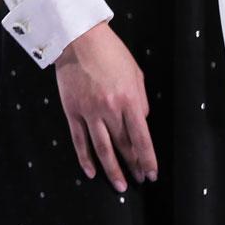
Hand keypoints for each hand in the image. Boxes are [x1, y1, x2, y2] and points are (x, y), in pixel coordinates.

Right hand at [54, 22, 156, 191]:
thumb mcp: (135, 73)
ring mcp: (89, 111)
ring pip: (102, 149)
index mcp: (129, 100)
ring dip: (112, 170)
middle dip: (133, 166)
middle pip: (123, 146)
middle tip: (138, 180)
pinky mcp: (72, 110)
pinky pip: (79, 140)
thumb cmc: (111, 52)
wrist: (79, 38)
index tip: (151, 174)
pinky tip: (91, 172)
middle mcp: (110, 109)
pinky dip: (85, 158)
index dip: (147, 159)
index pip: (141, 138)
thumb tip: (142, 122)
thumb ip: (141, 100)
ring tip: (119, 186)